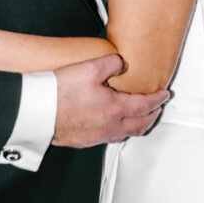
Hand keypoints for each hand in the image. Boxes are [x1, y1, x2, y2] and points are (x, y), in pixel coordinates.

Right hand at [52, 53, 169, 148]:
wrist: (38, 112)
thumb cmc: (61, 92)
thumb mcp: (90, 67)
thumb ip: (111, 62)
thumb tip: (121, 63)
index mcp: (115, 109)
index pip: (145, 105)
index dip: (158, 99)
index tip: (165, 94)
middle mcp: (110, 126)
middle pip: (141, 125)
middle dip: (152, 115)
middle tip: (157, 107)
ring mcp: (97, 136)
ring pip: (126, 134)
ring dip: (138, 125)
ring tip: (140, 117)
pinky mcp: (85, 140)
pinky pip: (110, 138)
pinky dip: (120, 130)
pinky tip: (113, 124)